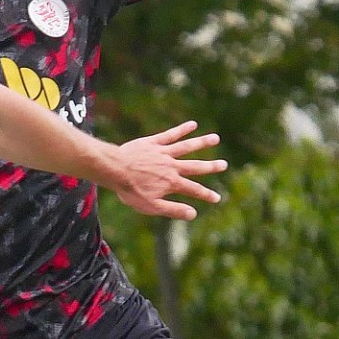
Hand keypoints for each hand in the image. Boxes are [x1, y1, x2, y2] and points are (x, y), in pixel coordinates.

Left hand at [108, 121, 226, 220]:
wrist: (114, 170)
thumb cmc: (130, 190)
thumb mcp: (151, 206)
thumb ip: (173, 210)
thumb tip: (193, 214)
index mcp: (172, 183)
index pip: (194, 190)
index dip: (206, 195)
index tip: (217, 198)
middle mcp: (172, 166)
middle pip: (195, 166)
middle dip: (211, 166)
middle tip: (224, 164)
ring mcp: (163, 153)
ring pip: (187, 147)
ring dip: (202, 143)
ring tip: (215, 138)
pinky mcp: (154, 143)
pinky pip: (170, 135)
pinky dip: (182, 130)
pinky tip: (193, 124)